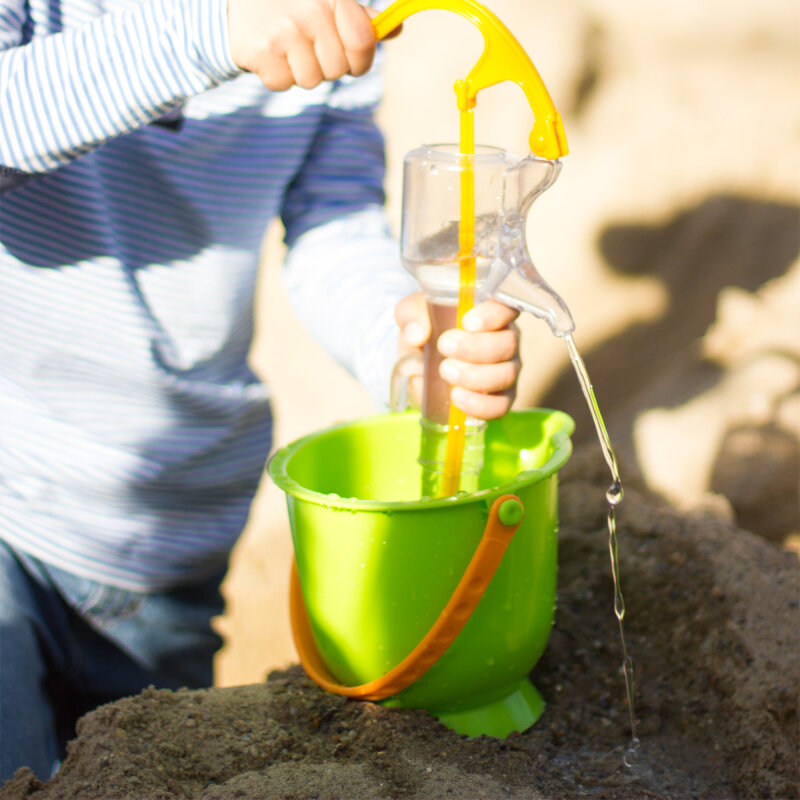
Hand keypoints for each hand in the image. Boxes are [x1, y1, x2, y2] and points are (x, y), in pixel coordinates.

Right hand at [228, 0, 377, 90]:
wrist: (235, 4)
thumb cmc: (290, 4)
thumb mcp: (326, 2)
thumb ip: (360, 18)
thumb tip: (397, 28)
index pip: (363, 42)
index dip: (359, 57)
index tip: (347, 52)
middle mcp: (311, 10)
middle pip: (338, 69)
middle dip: (324, 64)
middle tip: (305, 44)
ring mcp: (285, 31)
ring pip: (312, 80)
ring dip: (300, 71)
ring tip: (286, 47)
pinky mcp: (261, 51)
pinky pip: (284, 84)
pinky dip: (277, 75)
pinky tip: (269, 53)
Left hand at [395, 293, 520, 420]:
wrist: (418, 367)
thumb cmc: (425, 332)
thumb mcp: (412, 315)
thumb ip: (412, 314)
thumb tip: (416, 334)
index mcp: (491, 313)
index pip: (507, 308)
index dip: (493, 314)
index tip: (467, 322)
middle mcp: (506, 340)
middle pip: (507, 344)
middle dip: (475, 348)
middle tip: (444, 347)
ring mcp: (506, 371)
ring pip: (505, 375)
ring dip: (475, 376)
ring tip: (446, 372)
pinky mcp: (500, 399)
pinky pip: (500, 406)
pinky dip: (479, 404)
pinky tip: (457, 397)